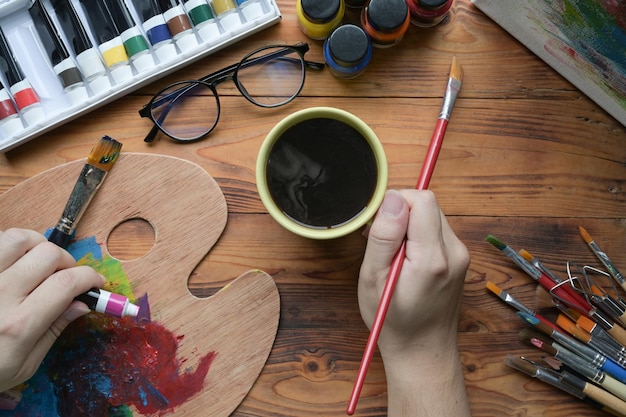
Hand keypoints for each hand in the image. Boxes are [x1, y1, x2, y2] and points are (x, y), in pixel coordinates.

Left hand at [0, 228, 104, 391]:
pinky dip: (11, 245)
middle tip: (67, 276)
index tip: (95, 282)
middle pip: (49, 255)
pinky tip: (14, 262)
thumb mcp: (23, 365)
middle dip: (68, 262)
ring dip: (39, 245)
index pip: (67, 283)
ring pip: (19, 238)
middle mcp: (0, 294)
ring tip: (41, 261)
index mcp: (18, 324)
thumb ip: (54, 331)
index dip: (89, 277)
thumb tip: (82, 305)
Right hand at [358, 190, 470, 415]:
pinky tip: (407, 259)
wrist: (423, 351)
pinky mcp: (461, 257)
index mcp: (432, 258)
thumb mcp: (373, 279)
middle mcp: (455, 252)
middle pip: (428, 204)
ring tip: (394, 255)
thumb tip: (393, 198)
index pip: (421, 200)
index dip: (394, 203)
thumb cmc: (392, 321)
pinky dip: (419, 235)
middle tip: (381, 243)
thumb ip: (384, 236)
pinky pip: (437, 229)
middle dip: (400, 213)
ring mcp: (462, 255)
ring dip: (409, 224)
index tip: (377, 227)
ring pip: (432, 214)